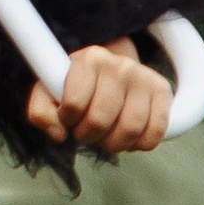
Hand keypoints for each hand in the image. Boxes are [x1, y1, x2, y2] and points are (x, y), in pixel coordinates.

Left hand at [26, 38, 171, 156]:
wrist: (109, 70)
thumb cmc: (76, 86)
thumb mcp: (48, 93)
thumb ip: (41, 113)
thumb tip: (60, 135)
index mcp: (89, 60)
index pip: (74, 104)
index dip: (69, 120)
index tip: (69, 117)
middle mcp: (119, 65)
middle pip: (100, 121)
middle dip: (89, 136)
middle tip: (86, 131)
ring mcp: (143, 77)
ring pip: (131, 129)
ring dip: (114, 144)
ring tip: (107, 135)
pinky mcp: (162, 91)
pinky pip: (156, 132)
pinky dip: (140, 143)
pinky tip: (128, 136)